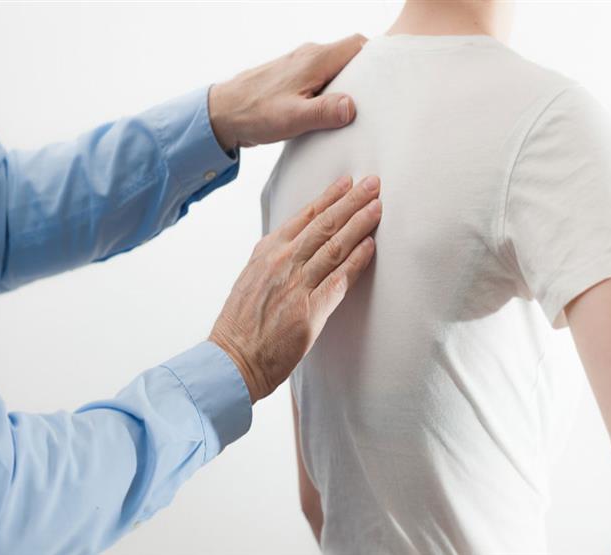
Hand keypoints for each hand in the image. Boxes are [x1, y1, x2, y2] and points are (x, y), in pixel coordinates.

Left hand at [208, 34, 366, 149]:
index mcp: (314, 60)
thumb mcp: (292, 118)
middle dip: (367, 72)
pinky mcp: (292, 78)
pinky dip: (331, 89)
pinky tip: (332, 110)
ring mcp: (299, 65)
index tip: (390, 76)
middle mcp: (308, 56)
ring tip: (360, 106)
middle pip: (349, 55)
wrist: (222, 113)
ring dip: (348, 82)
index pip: (357, 45)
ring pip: (335, 66)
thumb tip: (352, 106)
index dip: (377, 57)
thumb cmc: (254, 114)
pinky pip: (321, 77)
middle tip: (380, 96)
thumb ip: (323, 111)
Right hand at [209, 175, 381, 401]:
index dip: (329, 197)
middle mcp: (282, 262)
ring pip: (334, 246)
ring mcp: (296, 284)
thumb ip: (274, 260)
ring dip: (359, 223)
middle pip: (324, 224)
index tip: (347, 182)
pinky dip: (357, 260)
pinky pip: (339, 279)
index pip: (304, 216)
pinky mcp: (309, 310)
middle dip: (351, 201)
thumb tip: (298, 246)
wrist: (232, 358)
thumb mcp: (251, 278)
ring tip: (378, 206)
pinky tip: (371, 245)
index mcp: (266, 251)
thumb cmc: (241, 323)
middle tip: (373, 183)